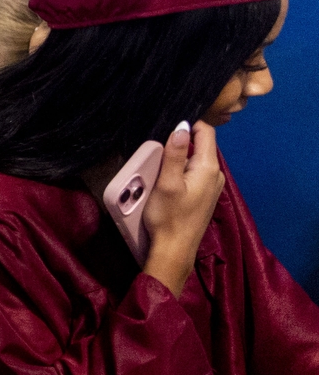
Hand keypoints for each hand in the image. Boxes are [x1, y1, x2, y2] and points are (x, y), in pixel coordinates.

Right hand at [142, 121, 223, 296]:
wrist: (175, 250)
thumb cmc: (168, 216)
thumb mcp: (167, 183)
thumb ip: (175, 154)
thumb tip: (182, 126)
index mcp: (208, 168)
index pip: (206, 132)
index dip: (190, 123)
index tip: (168, 123)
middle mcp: (216, 174)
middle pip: (202, 145)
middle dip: (183, 139)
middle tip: (159, 141)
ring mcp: (213, 185)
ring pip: (199, 159)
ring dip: (182, 155)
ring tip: (161, 157)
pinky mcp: (206, 195)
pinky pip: (197, 171)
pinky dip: (185, 168)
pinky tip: (170, 175)